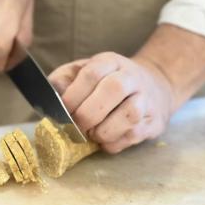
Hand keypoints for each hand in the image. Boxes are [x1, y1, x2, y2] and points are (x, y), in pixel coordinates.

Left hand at [49, 52, 176, 153]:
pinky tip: (105, 140)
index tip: (63, 111)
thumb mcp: (83, 73)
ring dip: (104, 131)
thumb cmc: (107, 83)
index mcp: (110, 62)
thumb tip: (51, 97)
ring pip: (129, 115)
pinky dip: (114, 143)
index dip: (73, 95)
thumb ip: (63, 80)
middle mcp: (131, 77)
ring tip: (93, 134)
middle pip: (113, 90)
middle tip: (76, 126)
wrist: (153, 88)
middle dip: (88, 114)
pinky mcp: (153, 121)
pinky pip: (133, 135)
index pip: (92, 73)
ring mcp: (146, 99)